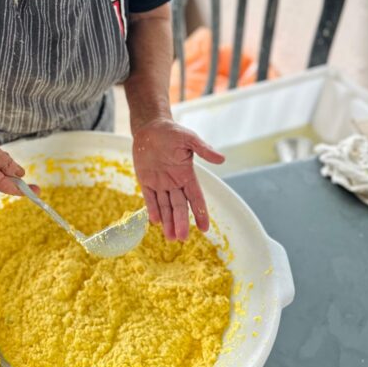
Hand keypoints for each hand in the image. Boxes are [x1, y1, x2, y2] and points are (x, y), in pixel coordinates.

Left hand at [132, 118, 224, 238]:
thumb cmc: (171, 132)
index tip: (204, 228)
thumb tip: (222, 159)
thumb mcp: (189, 139)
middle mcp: (175, 183)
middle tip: (182, 238)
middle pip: (180, 207)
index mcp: (187, 175)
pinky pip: (150, 199)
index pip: (196, 198)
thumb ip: (203, 150)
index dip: (200, 213)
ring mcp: (160, 184)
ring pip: (166, 207)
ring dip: (168, 222)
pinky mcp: (146, 182)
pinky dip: (152, 210)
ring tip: (170, 238)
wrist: (150, 128)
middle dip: (181, 222)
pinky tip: (155, 222)